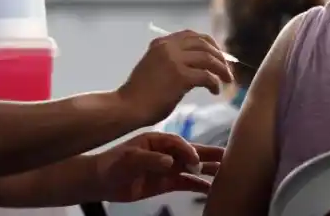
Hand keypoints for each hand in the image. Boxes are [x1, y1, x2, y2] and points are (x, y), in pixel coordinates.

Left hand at [91, 132, 222, 201]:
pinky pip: (185, 183)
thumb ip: (149, 160)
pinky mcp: (165, 182)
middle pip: (190, 152)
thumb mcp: (128, 160)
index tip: (195, 161)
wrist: (102, 181)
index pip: (177, 143)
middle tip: (228, 156)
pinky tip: (211, 188)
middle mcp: (164, 152)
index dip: (187, 151)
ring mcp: (166, 167)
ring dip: (207, 169)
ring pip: (191, 168)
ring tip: (226, 171)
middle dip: (208, 154)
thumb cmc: (112, 165)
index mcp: (155, 140)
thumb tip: (169, 162)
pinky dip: (198, 185)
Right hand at [117, 29, 233, 125]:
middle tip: (226, 70)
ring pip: (208, 58)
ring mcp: (174, 60)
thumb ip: (171, 60)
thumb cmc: (140, 93)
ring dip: (222, 69)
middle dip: (220, 56)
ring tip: (227, 80)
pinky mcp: (180, 77)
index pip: (192, 35)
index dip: (209, 44)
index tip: (218, 56)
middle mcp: (168, 47)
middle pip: (204, 43)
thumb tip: (196, 64)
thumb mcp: (154, 66)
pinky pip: (207, 76)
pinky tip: (215, 92)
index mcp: (161, 43)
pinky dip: (215, 84)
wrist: (128, 106)